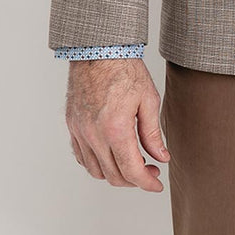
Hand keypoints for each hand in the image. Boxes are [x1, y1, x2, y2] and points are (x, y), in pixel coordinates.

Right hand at [64, 59, 168, 191]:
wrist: (99, 50)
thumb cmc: (125, 70)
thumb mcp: (149, 100)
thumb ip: (153, 134)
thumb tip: (161, 157)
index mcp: (116, 129)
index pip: (132, 171)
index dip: (147, 183)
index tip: (157, 184)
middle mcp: (94, 134)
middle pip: (113, 176)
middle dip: (135, 180)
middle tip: (151, 170)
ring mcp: (80, 131)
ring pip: (96, 170)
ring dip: (115, 174)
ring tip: (133, 164)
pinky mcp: (72, 126)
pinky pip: (82, 157)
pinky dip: (97, 164)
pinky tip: (112, 156)